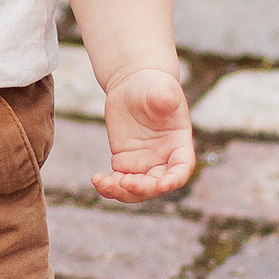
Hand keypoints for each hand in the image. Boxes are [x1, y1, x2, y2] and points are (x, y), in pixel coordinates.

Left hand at [92, 68, 194, 202]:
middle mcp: (164, 159)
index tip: (163, 185)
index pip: (182, 168)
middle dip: (143, 188)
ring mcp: (144, 164)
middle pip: (157, 185)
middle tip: (124, 182)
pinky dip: (109, 186)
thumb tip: (166, 100)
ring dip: (122, 193)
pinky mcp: (125, 163)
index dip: (175, 179)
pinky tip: (97, 179)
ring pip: (137, 190)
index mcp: (179, 144)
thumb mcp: (160, 89)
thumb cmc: (152, 86)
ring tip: (104, 183)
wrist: (133, 86)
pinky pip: (118, 182)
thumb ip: (163, 97)